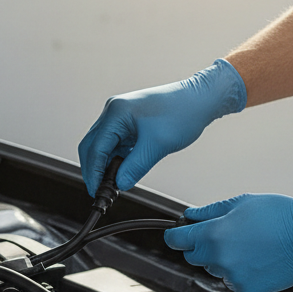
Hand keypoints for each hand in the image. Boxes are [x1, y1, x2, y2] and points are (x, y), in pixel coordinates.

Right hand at [78, 58, 245, 196]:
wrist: (200, 100)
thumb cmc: (183, 114)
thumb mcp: (157, 146)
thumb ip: (135, 168)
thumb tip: (120, 184)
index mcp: (117, 112)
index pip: (95, 148)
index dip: (94, 173)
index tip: (97, 191)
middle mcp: (113, 111)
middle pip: (91, 146)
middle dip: (94, 170)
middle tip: (101, 191)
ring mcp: (119, 116)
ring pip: (101, 146)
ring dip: (105, 165)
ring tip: (113, 184)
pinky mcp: (127, 122)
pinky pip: (113, 144)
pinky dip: (114, 159)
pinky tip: (121, 171)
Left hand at [163, 193, 292, 291]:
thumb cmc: (282, 217)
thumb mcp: (241, 203)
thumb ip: (210, 211)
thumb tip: (191, 215)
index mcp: (214, 235)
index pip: (178, 240)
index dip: (174, 236)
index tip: (174, 235)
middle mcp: (220, 258)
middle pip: (194, 257)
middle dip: (202, 247)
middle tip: (225, 236)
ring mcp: (233, 276)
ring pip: (215, 270)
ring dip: (224, 260)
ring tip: (249, 246)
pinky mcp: (246, 289)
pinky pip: (233, 281)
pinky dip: (240, 272)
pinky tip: (257, 259)